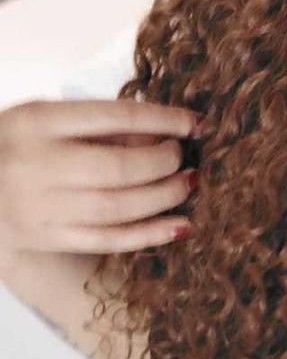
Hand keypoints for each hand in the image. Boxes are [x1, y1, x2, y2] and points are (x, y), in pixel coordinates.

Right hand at [0, 98, 202, 255]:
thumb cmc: (15, 144)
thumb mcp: (46, 118)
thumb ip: (100, 124)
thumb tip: (164, 133)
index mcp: (36, 122)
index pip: (113, 117)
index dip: (164, 120)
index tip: (197, 123)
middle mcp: (36, 165)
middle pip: (120, 168)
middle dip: (165, 163)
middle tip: (184, 158)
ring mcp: (39, 208)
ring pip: (119, 208)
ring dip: (165, 197)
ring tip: (188, 184)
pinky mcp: (47, 239)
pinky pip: (109, 241)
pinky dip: (151, 235)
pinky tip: (181, 226)